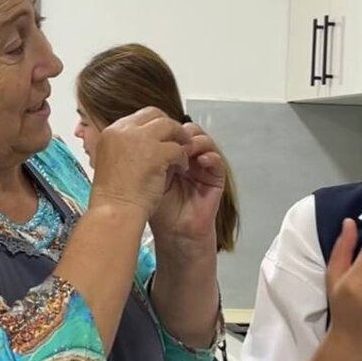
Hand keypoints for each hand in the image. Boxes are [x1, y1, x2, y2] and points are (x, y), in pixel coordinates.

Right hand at [90, 107, 187, 220]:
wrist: (114, 212)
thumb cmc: (113, 196)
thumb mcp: (114, 162)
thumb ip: (127, 148)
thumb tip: (147, 145)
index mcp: (111, 132)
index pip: (139, 117)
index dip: (154, 126)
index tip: (162, 137)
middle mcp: (124, 131)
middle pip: (155, 115)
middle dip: (169, 127)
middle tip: (178, 141)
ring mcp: (140, 139)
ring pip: (169, 126)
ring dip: (178, 139)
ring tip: (183, 154)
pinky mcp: (156, 153)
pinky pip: (178, 147)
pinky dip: (182, 157)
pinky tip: (181, 167)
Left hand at [148, 124, 225, 250]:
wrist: (173, 232)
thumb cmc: (158, 208)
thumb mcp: (147, 177)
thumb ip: (148, 156)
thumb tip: (144, 134)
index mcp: (170, 154)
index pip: (172, 131)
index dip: (167, 128)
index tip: (157, 133)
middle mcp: (188, 157)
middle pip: (189, 131)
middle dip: (181, 133)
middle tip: (172, 139)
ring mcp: (202, 166)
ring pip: (205, 141)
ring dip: (196, 142)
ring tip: (185, 150)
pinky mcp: (215, 178)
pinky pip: (217, 161)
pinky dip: (210, 157)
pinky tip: (200, 160)